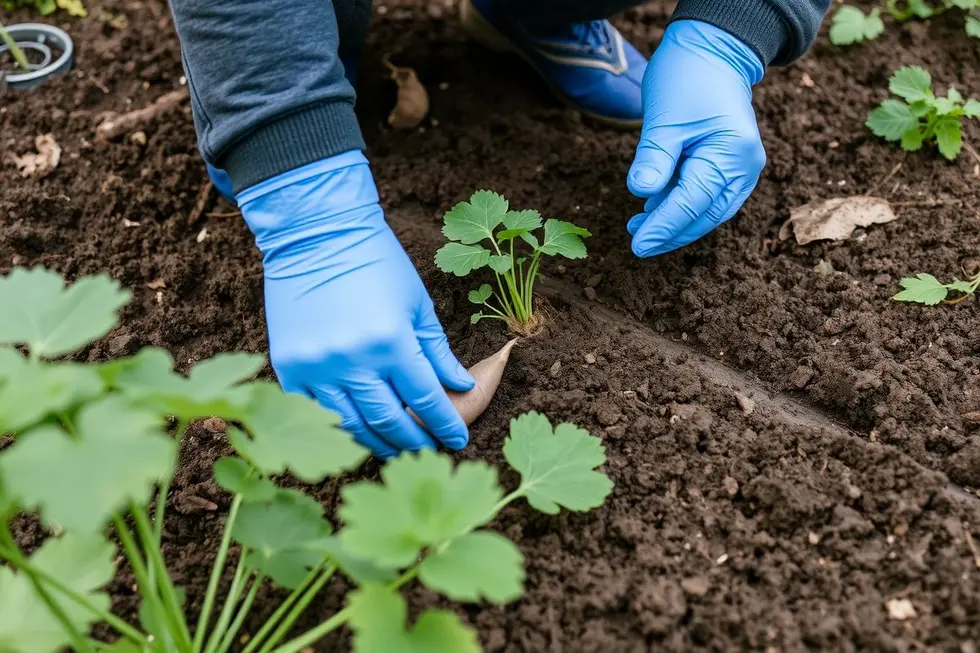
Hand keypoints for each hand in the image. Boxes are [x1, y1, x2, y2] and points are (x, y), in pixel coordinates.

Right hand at [237, 151, 474, 458]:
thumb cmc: (375, 262)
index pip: (426, 399)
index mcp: (392, 340)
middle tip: (429, 451)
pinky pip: (318, 412)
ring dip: (378, 442)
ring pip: (352, 425)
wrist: (316, 234)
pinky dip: (341, 426)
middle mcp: (353, 360)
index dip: (446, 424)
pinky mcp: (289, 368)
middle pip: (390, 420)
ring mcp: (317, 367)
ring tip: (396, 447)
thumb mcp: (416, 303)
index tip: (458, 439)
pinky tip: (358, 431)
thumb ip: (437, 350)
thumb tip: (461, 387)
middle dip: (415, 441)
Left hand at [626, 20, 766, 257]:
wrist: (713, 51)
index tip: (637, 245)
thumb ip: (654, 159)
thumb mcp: (664, 118)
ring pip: (707, 211)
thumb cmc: (688, 78)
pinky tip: (656, 209)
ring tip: (639, 226)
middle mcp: (744, 168)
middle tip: (635, 242)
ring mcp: (741, 169)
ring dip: (675, 222)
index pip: (691, 203)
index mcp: (731, 154)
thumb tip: (641, 194)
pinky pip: (708, 197)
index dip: (663, 227)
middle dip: (670, 231)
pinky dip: (683, 206)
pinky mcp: (731, 167)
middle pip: (704, 215)